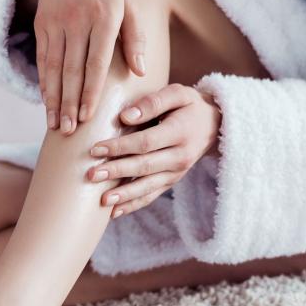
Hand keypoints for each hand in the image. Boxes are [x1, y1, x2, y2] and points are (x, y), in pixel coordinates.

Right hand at [28, 0, 146, 133]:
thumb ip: (136, 35)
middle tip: (68, 131)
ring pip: (53, 67)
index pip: (95, 62)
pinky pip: (42, 58)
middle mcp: (77, 22)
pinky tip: (46, 101)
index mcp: (103, 17)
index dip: (90, 91)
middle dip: (69, 103)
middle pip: (71, 70)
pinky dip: (43, 81)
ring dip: (53, 98)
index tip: (88, 116)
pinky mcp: (42, 24)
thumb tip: (141, 70)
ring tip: (55, 125)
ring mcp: (56, 23)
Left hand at [85, 83, 221, 217]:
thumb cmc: (189, 105)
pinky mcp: (172, 182)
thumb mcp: (177, 93)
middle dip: (117, 172)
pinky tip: (114, 212)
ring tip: (102, 200)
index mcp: (180, 132)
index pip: (146, 142)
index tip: (96, 148)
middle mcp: (180, 156)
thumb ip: (152, 102)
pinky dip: (133, 205)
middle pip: (145, 166)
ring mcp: (177, 173)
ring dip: (124, 195)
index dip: (120, 147)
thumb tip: (125, 116)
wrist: (214, 125)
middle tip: (91, 175)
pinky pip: (152, 196)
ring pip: (148, 187)